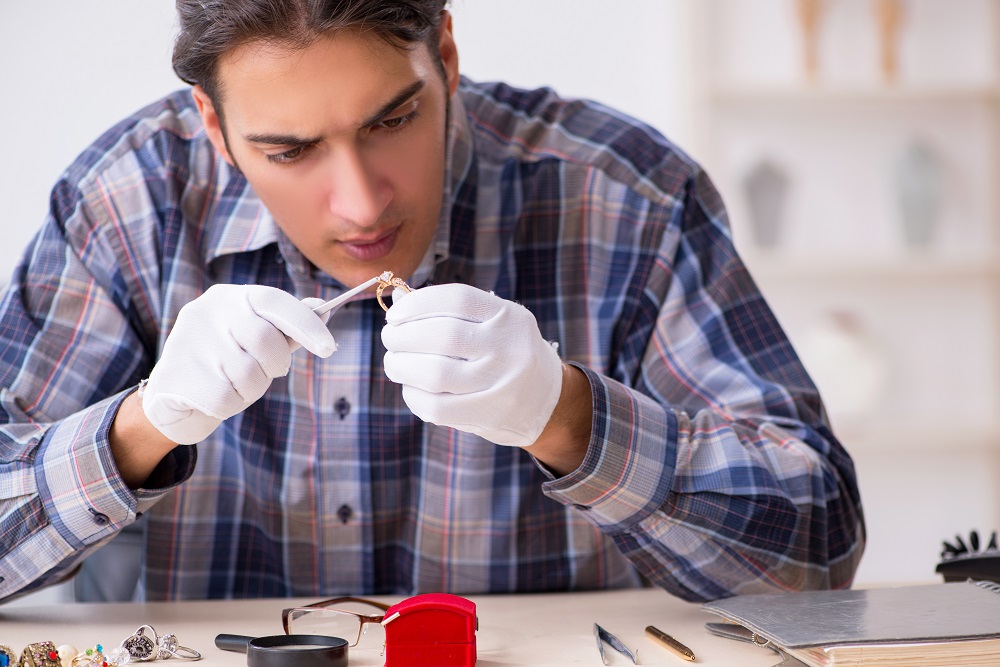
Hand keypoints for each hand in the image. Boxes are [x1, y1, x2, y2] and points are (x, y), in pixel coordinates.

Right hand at [142, 284, 335, 443]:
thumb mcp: (256, 343)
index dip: (306, 324)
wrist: (174, 400)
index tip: (329, 348)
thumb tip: (323, 309)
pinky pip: (226, 399)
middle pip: (265, 340)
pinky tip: (215, 399)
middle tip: (264, 372)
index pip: (275, 301)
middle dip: (275, 365)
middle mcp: (205, 311)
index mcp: (228, 297)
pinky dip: (230, 406)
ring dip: (251, 389)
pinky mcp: (175, 375)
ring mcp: (186, 341)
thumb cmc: (227, 366)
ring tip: (233, 385)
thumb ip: (287, 327)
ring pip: (247, 374)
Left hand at [381, 284, 562, 446]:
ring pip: (434, 374)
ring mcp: (502, 383)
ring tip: (394, 363)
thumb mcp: (493, 325)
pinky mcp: (490, 414)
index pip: (457, 300)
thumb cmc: (506, 356)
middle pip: (442, 336)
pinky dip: (413, 396)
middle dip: (403, 336)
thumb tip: (399, 303)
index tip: (395, 314)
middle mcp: (509, 348)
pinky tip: (411, 389)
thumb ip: (452, 315)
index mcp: (509, 317)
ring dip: (401, 366)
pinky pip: (437, 406)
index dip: (417, 304)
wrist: (548, 401)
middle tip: (390, 338)